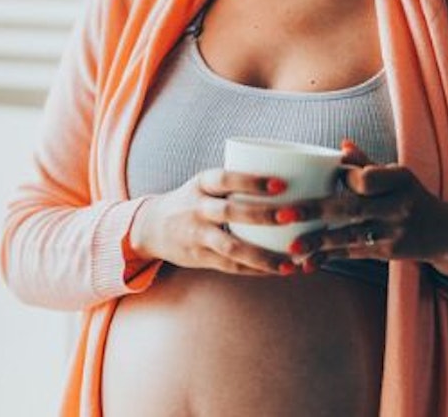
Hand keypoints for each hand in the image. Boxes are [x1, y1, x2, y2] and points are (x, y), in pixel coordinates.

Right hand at [129, 168, 320, 276]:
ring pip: (232, 247)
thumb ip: (235, 184)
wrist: (152, 227)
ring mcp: (197, 235)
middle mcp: (196, 208)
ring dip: (264, 255)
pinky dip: (257, 269)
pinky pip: (231, 266)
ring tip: (293, 260)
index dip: (252, 180)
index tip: (282, 183)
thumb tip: (291, 179)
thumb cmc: (193, 201)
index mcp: (200, 184)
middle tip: (295, 215)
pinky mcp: (200, 257)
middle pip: (231, 212)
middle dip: (265, 214)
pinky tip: (280, 269)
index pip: (225, 178)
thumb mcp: (205, 185)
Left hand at [289, 140, 447, 272]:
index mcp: (400, 180)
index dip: (345, 178)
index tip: (327, 177)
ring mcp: (394, 232)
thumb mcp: (396, 176)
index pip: (367, 179)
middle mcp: (399, 206)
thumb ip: (366, 163)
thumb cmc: (409, 195)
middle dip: (315, 211)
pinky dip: (328, 257)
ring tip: (290, 246)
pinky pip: (353, 254)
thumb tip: (342, 143)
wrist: (444, 232)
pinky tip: (305, 261)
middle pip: (352, 208)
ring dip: (318, 241)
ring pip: (350, 236)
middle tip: (283, 214)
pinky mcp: (387, 253)